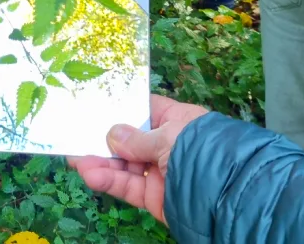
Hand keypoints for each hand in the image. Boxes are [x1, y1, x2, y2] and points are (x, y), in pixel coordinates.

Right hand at [67, 95, 207, 223]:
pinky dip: (108, 180)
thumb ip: (137, 139)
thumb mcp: (169, 136)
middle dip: (103, 139)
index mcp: (176, 120)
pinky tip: (89, 173)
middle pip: (129, 139)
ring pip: (124, 164)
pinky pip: (127, 186)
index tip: (96, 106)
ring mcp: (159, 170)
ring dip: (100, 161)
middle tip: (76, 136)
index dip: (123, 108)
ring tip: (74, 158)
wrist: (229, 197)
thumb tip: (111, 135)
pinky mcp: (154, 196)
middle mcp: (166, 144)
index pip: (145, 110)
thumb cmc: (200, 150)